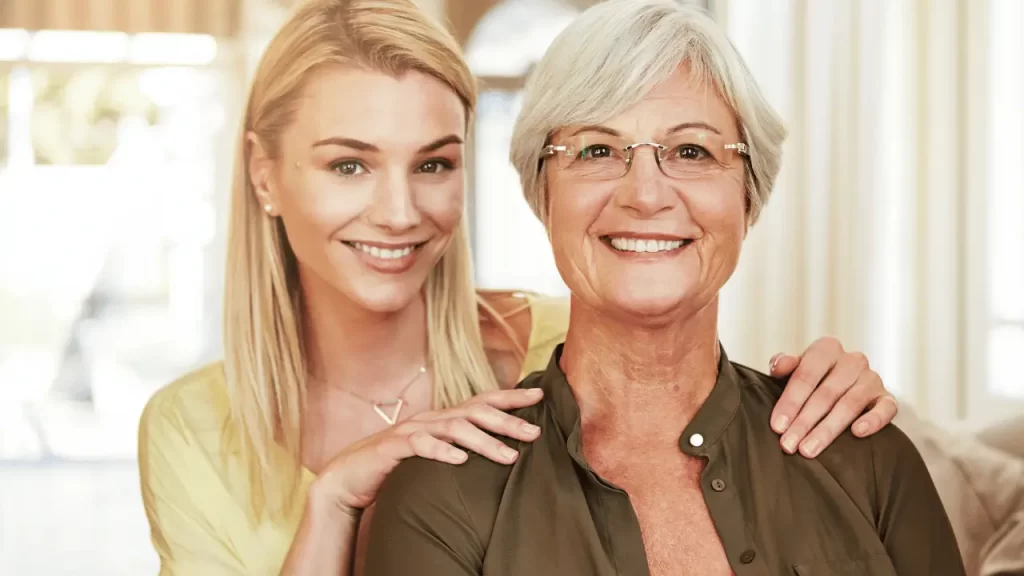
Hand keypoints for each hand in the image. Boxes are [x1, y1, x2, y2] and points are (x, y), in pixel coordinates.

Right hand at [309, 388, 543, 516]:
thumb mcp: (435, 453)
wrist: (349, 477)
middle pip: (474, 412)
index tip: (540, 395)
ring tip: (509, 456)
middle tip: (535, 432)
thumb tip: (499, 449)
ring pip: (453, 429)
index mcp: (442, 418)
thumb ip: (460, 446)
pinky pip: (420, 446)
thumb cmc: (397, 467)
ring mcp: (411, 431)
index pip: (482, 402)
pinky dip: (441, 452)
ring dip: (484, 442)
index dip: (510, 397)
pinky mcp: (392, 448)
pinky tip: (460, 461)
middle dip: (507, 421)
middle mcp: (430, 419)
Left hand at [768, 337, 897, 457]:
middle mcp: (852, 360)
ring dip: (827, 429)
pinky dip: (872, 420)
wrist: (846, 384)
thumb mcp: (796, 368)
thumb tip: (777, 366)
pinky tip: (858, 432)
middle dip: (804, 422)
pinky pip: (885, 409)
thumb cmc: (813, 379)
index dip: (790, 402)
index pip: (806, 375)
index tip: (777, 426)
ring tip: (809, 449)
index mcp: (826, 349)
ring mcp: (872, 378)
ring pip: (849, 404)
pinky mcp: (887, 398)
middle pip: (826, 393)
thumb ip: (784, 364)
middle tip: (789, 444)